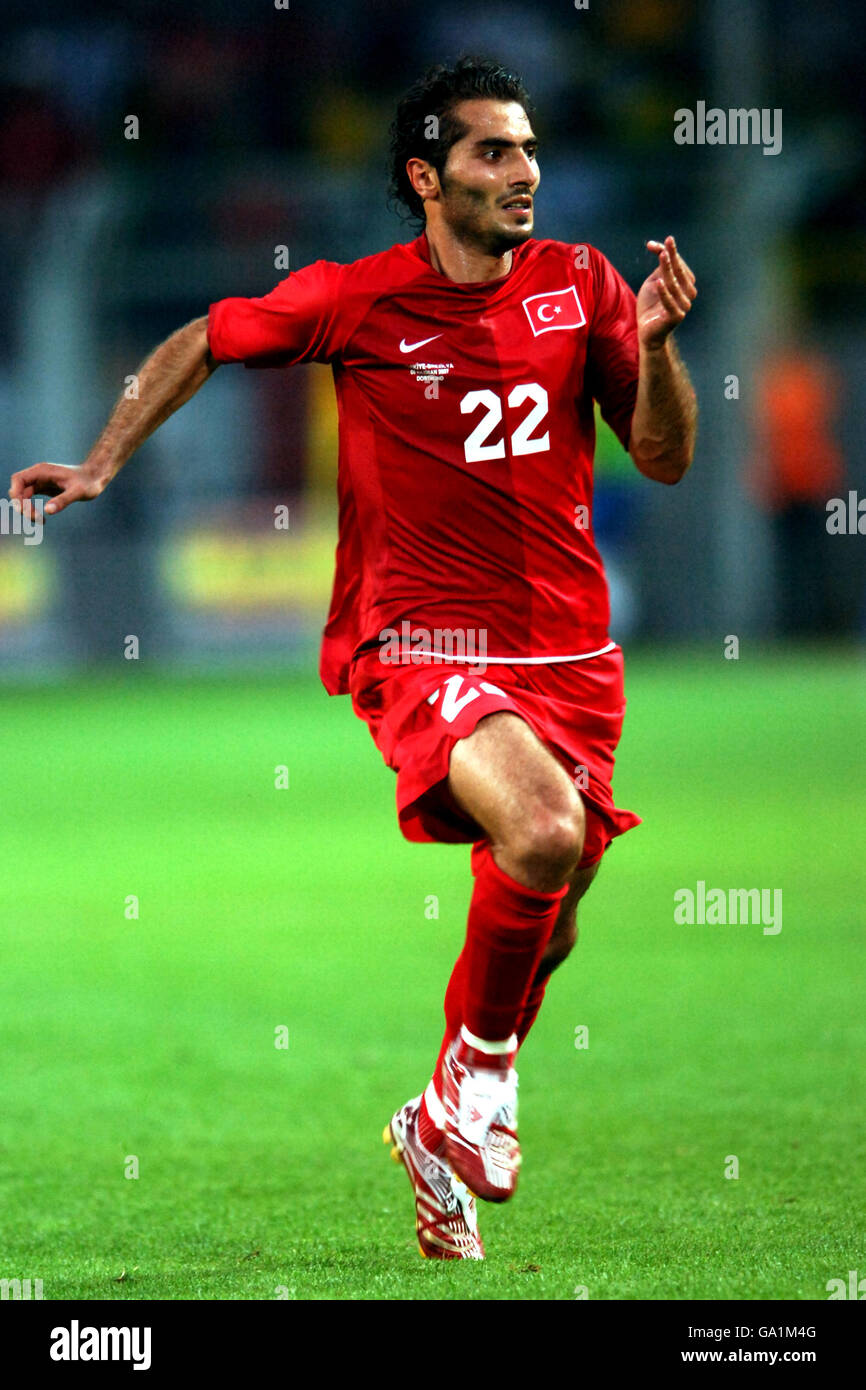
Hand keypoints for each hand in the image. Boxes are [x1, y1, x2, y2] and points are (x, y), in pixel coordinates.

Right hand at [9, 462, 106, 521]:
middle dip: (22, 505)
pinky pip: (29, 499)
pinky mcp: (44, 489)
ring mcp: (40, 482)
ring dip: (26, 510)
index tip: (25, 509)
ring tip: (41, 521)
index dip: (16, 494)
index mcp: (42, 471)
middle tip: (37, 519)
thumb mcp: (79, 492)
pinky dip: (31, 509)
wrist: (96, 477)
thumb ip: (64, 500)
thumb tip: (47, 511)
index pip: (18, 479)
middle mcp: (38, 475)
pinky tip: (42, 519)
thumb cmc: (89, 482)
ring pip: (22, 496)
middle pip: (18, 489)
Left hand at [636, 235, 696, 349]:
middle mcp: (688, 293)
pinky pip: (670, 303)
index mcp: (685, 284)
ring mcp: (684, 306)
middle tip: (664, 245)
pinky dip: (664, 294)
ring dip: (668, 270)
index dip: (668, 252)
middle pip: (679, 272)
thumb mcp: (653, 281)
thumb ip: (659, 266)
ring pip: (675, 285)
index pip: (678, 264)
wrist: (647, 330)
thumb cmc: (651, 305)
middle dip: (671, 257)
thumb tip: (658, 247)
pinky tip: (659, 283)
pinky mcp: (676, 317)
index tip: (651, 245)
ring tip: (662, 257)